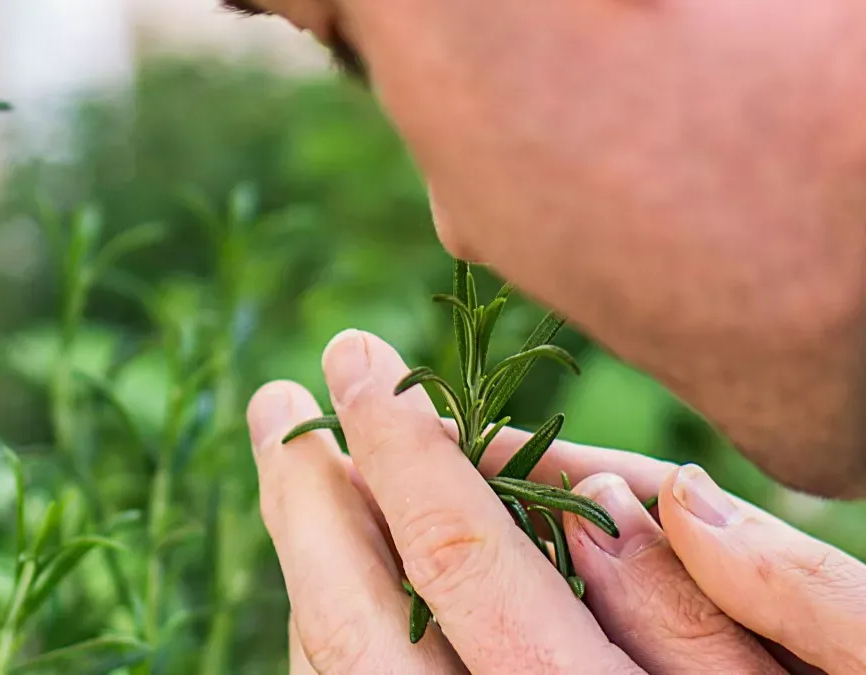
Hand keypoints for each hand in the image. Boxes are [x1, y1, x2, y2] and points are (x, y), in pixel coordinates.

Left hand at [247, 330, 865, 673]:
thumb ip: (755, 603)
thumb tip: (635, 494)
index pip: (456, 558)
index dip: (397, 447)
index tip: (356, 359)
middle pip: (349, 622)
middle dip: (303, 499)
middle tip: (279, 400)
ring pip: (334, 671)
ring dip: (307, 561)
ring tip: (304, 473)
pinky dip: (332, 627)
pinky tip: (344, 573)